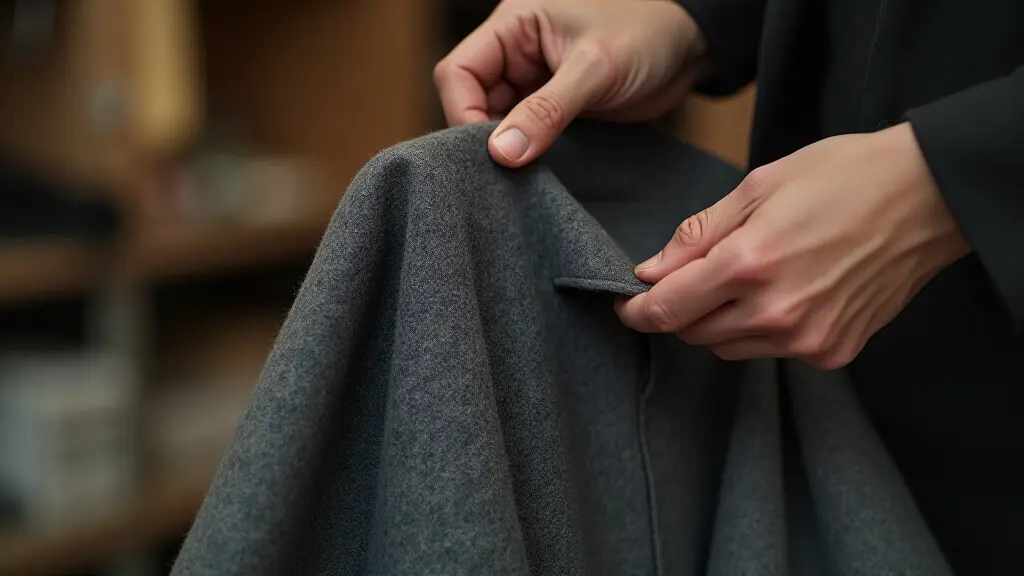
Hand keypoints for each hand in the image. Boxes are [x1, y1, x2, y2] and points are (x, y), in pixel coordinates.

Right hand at [433, 0, 707, 166]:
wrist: (694, 46)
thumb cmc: (648, 33)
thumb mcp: (595, 70)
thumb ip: (546, 110)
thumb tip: (501, 153)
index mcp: (513, 25)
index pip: (458, 72)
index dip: (463, 114)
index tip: (488, 153)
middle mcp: (516, 52)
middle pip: (471, 101)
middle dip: (484, 138)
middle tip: (504, 176)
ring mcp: (534, 82)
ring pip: (497, 123)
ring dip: (509, 151)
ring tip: (524, 179)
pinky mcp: (555, 108)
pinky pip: (527, 134)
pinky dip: (529, 155)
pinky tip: (539, 176)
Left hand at [615, 123, 970, 368]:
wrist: (928, 196)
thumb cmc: (842, 176)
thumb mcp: (758, 187)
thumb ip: (698, 236)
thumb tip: (650, 271)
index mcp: (749, 264)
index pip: (667, 309)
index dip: (637, 311)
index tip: (625, 303)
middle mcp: (775, 312)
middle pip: (693, 333)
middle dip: (680, 309)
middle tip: (690, 279)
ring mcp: (807, 338)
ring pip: (729, 347)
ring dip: (718, 322)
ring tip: (746, 279)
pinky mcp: (832, 351)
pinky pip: (772, 352)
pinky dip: (762, 330)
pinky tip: (786, 293)